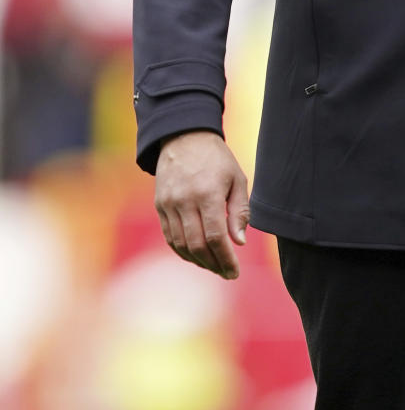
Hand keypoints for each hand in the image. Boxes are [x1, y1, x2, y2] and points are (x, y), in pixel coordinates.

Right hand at [155, 130, 249, 278]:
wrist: (184, 137)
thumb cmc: (217, 159)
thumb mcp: (237, 178)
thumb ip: (239, 211)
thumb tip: (239, 242)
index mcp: (207, 193)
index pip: (215, 237)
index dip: (225, 259)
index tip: (235, 271)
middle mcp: (185, 201)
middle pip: (197, 246)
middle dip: (213, 264)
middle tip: (226, 273)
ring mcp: (169, 205)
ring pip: (181, 245)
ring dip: (198, 261)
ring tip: (214, 266)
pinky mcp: (160, 206)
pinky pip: (170, 237)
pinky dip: (183, 251)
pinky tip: (197, 255)